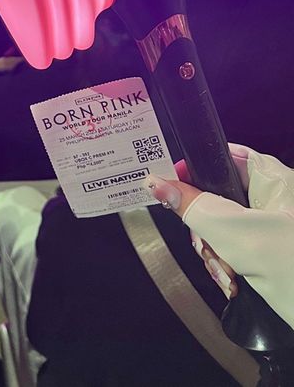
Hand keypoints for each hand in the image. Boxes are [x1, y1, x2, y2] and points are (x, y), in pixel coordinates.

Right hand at [146, 144, 293, 328]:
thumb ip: (191, 205)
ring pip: (221, 227)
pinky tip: (233, 281)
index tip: (172, 185)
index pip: (223, 158)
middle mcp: (271, 198)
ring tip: (227, 271)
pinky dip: (228, 266)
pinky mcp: (266, 251)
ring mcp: (269, 226)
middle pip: (216, 197)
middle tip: (209, 244)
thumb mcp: (230, 231)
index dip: (195, 169)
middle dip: (205, 228)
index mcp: (271, 178)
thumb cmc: (288, 267)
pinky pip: (233, 248)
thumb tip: (158, 184)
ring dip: (215, 252)